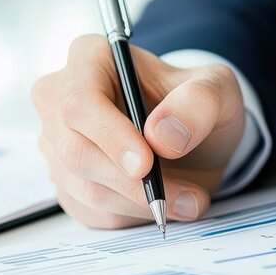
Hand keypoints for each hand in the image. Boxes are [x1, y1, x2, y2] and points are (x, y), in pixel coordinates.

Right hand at [32, 35, 244, 228]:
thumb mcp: (217, 90)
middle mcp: (60, 97)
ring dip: (141, 203)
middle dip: (131, 182)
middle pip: (76, 151)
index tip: (146, 163)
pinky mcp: (67, 182)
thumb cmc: (196, 105)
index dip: (110, 136)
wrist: (193, 139)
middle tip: (183, 196)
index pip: (80, 100)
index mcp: (90, 58)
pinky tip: (164, 202)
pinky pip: (91, 211)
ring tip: (190, 199)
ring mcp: (58, 143)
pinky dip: (133, 215)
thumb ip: (198, 103)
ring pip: (84, 187)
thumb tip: (161, 135)